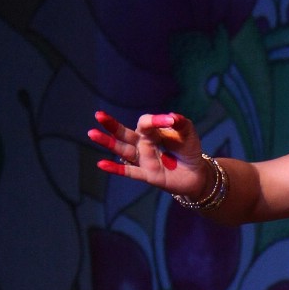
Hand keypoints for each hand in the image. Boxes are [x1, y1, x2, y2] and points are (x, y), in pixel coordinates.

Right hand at [89, 110, 215, 199]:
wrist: (196, 173)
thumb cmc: (188, 149)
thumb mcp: (187, 133)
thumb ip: (181, 123)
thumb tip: (172, 116)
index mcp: (152, 131)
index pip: (146, 122)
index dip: (156, 120)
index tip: (171, 121)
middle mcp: (143, 143)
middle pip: (124, 133)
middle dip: (112, 125)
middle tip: (98, 115)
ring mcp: (143, 159)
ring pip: (122, 150)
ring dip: (108, 142)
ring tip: (92, 134)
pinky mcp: (147, 174)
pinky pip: (129, 171)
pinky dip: (116, 168)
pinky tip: (101, 164)